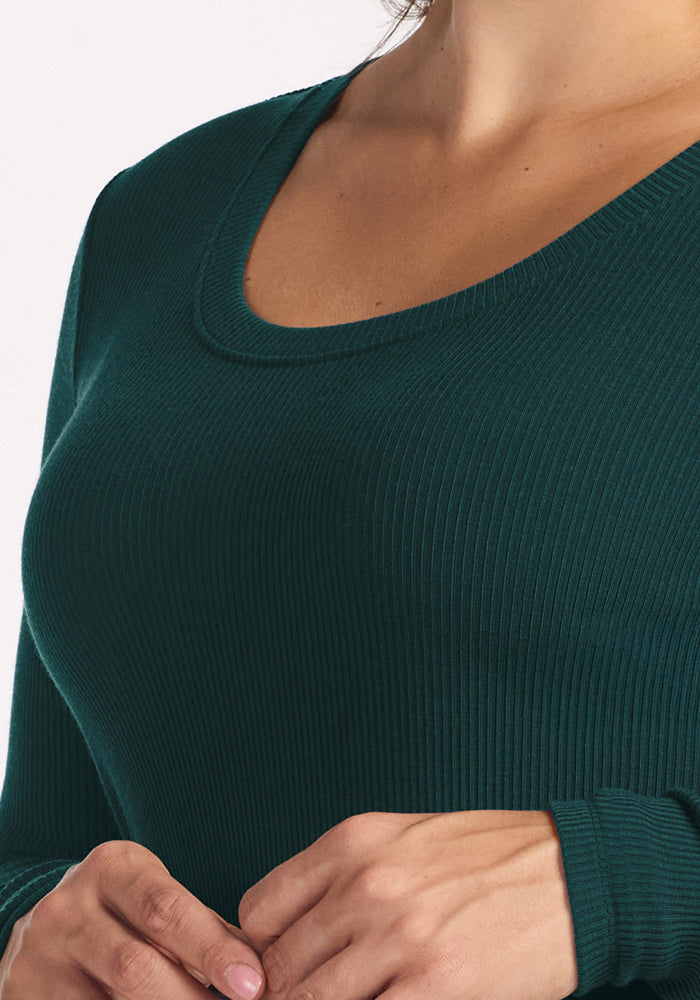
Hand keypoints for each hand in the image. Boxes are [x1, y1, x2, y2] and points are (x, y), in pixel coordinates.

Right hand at [0, 839, 266, 999]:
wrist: (48, 929)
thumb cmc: (125, 912)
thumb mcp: (156, 899)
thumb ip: (200, 928)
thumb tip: (256, 965)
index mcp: (113, 868)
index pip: (166, 909)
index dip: (212, 949)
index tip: (251, 984)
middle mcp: (69, 907)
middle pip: (136, 965)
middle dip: (190, 999)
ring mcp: (40, 957)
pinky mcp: (26, 997)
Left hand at [238, 810, 577, 999]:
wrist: (571, 874)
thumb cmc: (486, 857)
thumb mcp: (403, 840)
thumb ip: (343, 878)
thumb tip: (293, 934)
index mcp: (352, 842)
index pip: (259, 910)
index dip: (262, 951)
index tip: (281, 970)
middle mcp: (366, 884)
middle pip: (280, 965)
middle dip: (286, 994)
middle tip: (309, 997)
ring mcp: (398, 937)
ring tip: (356, 997)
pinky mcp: (436, 986)